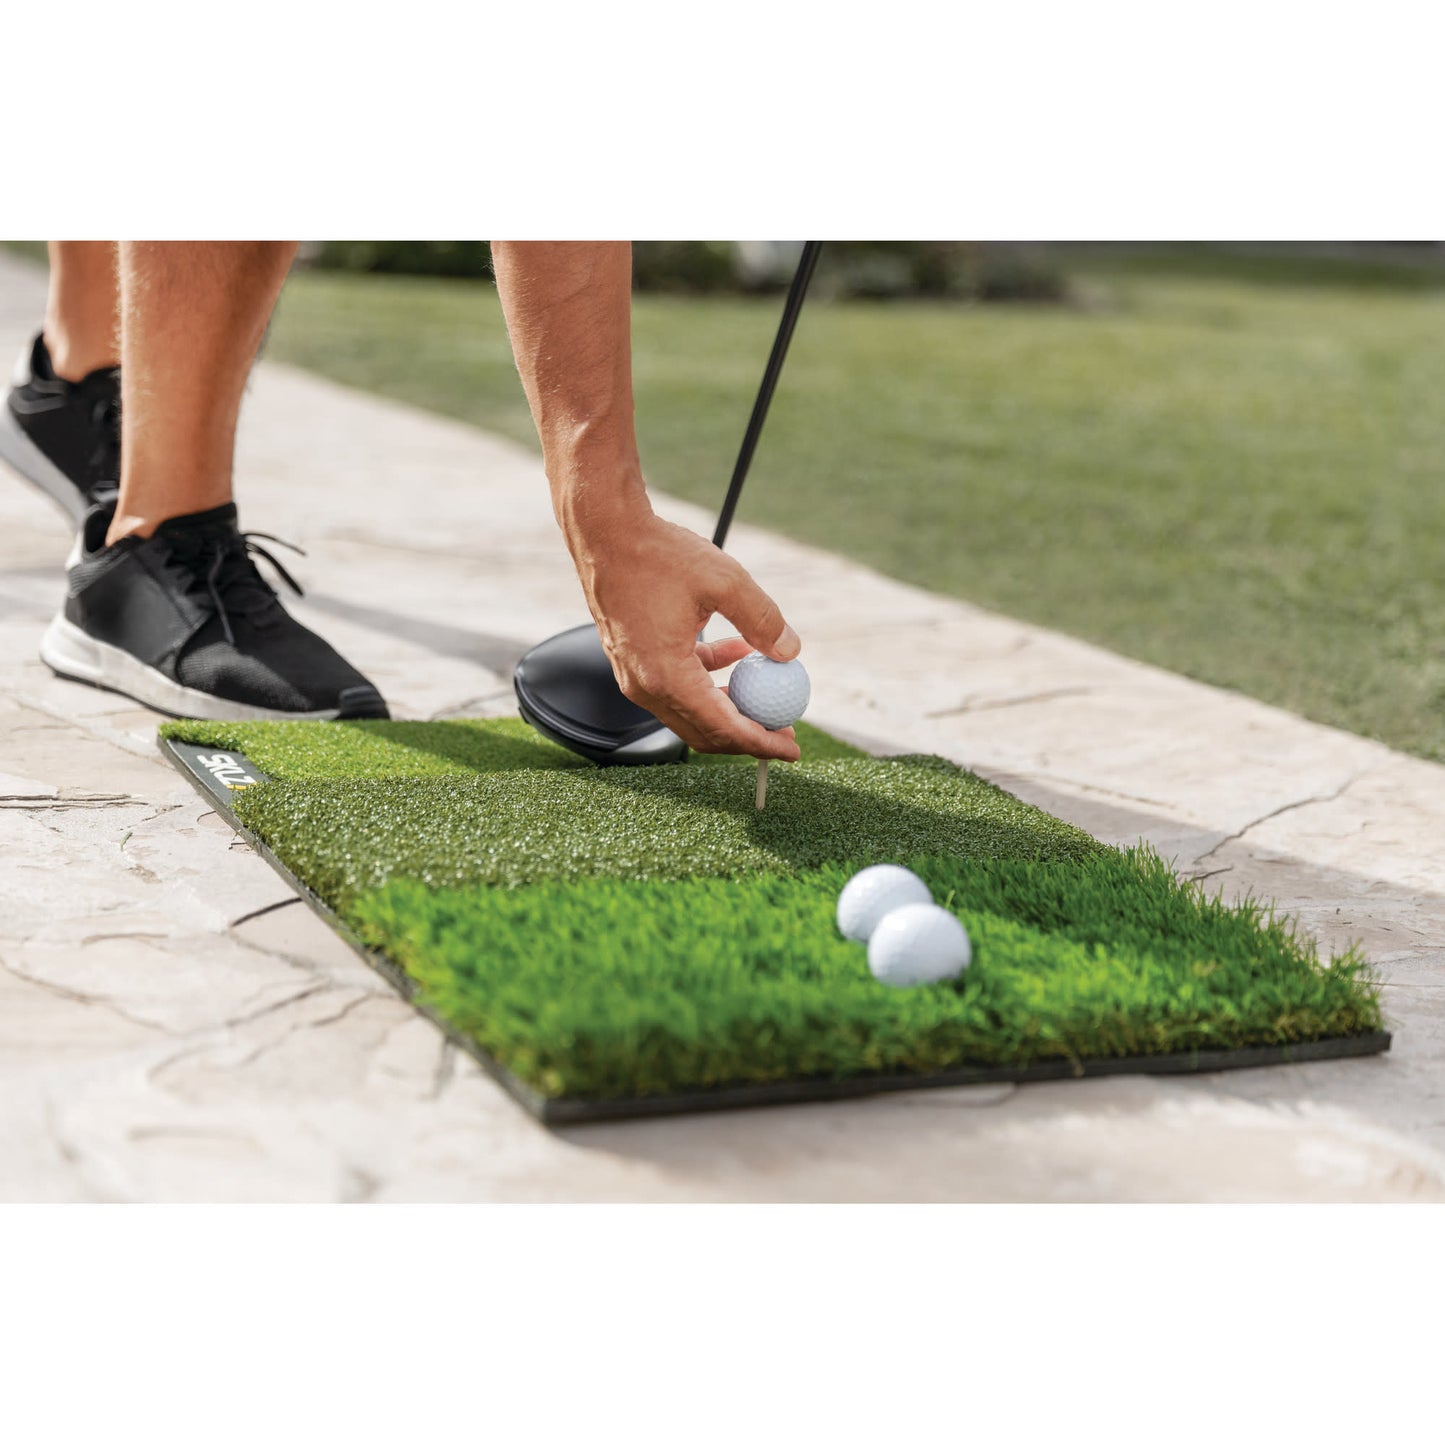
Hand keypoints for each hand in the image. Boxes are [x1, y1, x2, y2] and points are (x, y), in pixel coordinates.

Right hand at [574, 508, 802, 759]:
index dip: (762, 742)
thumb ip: (762, 620)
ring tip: (766, 694)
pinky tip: (737, 655)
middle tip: (784, 731)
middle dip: (748, 737)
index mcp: (667, 676)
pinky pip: (676, 688)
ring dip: (730, 710)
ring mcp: (635, 677)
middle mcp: (646, 687)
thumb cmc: (658, 554)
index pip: (723, 728)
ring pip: (690, 714)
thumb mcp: (725, 581)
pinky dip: (708, 683)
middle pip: (704, 733)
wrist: (605, 533)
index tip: (792, 750)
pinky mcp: (633, 662)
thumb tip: (791, 652)